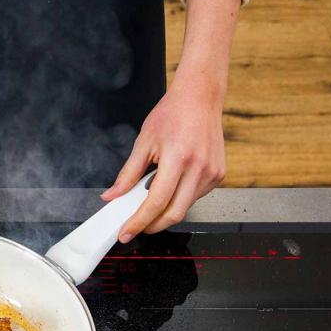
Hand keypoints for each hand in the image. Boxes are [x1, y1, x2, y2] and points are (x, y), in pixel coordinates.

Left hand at [101, 0, 240, 242]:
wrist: (201, 97)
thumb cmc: (172, 114)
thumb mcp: (143, 142)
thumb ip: (127, 174)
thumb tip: (112, 196)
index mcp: (178, 159)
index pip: (155, 202)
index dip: (138, 222)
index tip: (125, 233)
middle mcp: (199, 168)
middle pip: (174, 214)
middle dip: (152, 226)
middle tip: (134, 227)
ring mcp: (212, 173)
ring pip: (185, 207)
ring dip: (164, 212)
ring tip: (149, 199)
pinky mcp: (219, 175)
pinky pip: (195, 197)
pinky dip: (178, 199)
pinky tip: (169, 187)